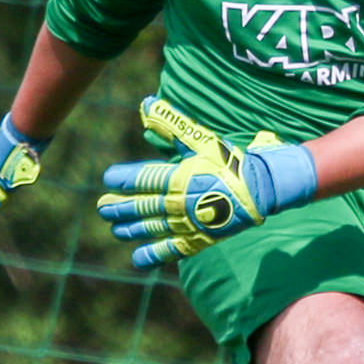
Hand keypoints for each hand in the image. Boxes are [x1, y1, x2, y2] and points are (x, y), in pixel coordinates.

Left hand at [97, 95, 317, 269]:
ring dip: (131, 228)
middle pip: (142, 205)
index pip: (143, 179)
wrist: (261, 188)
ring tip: (115, 228)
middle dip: (120, 206)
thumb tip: (146, 104)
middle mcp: (179, 202)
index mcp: (179, 177)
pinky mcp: (199, 238)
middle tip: (102, 207)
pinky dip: (154, 255)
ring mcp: (188, 223)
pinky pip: (172, 249)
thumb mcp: (201, 139)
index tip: (108, 178)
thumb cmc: (230, 161)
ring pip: (152, 227)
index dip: (123, 179)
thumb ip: (172, 124)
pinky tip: (137, 258)